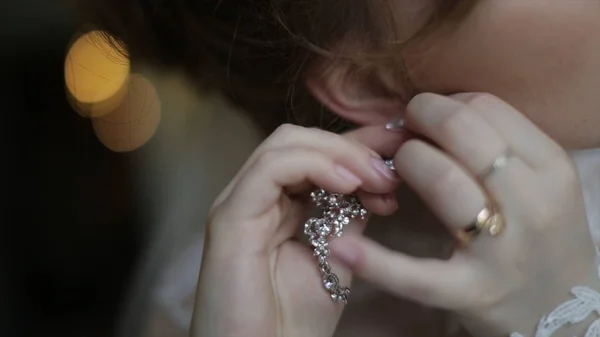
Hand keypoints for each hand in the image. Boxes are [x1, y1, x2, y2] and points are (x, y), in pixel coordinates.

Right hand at [191, 125, 403, 336]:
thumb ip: (348, 220)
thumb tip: (373, 187)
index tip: (401, 155)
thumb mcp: (336, 259)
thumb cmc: (293, 322)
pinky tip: (349, 184)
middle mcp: (253, 196)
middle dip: (352, 146)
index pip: (313, 154)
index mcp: (274, 205)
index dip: (357, 147)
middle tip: (391, 170)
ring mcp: (237, 203)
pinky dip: (314, 165)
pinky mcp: (229, 216)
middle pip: (299, 139)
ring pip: (284, 144)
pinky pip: (271, 169)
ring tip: (376, 178)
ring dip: (338, 153)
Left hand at [330, 93, 596, 336]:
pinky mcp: (470, 292)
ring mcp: (502, 251)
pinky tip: (342, 244)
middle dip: (419, 120)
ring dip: (403, 163)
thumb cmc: (540, 232)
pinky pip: (416, 275)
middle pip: (462, 131)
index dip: (444, 104)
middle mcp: (533, 203)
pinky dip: (375, 261)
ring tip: (390, 173)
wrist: (562, 309)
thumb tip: (435, 109)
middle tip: (403, 132)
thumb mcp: (537, 180)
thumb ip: (495, 142)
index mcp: (549, 165)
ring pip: (442, 180)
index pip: (484, 107)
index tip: (427, 119)